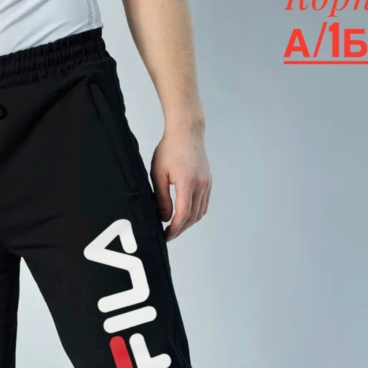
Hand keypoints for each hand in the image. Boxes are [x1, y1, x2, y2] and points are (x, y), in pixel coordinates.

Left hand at [151, 124, 211, 240]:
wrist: (186, 131)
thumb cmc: (169, 149)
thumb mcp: (158, 173)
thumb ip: (161, 198)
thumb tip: (165, 218)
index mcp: (187, 182)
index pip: (183, 214)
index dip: (175, 229)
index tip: (166, 236)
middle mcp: (201, 184)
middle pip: (193, 217)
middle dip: (180, 229)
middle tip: (168, 235)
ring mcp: (207, 183)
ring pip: (200, 212)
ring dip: (188, 223)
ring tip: (175, 227)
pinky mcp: (208, 181)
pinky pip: (203, 204)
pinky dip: (195, 213)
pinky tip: (184, 215)